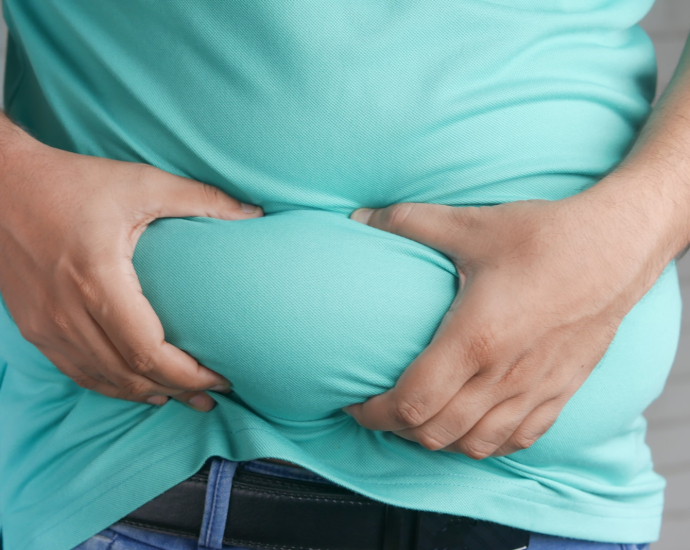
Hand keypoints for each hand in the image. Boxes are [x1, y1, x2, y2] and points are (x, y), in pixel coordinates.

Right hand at [0, 131, 262, 411]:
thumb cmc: (72, 181)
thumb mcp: (142, 182)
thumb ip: (202, 199)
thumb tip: (254, 214)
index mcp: (97, 278)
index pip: (149, 351)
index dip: (189, 374)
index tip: (221, 378)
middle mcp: (66, 311)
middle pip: (129, 374)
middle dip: (177, 390)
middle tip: (212, 396)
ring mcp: (45, 324)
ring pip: (102, 380)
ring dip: (145, 393)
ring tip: (182, 398)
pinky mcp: (33, 326)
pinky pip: (76, 371)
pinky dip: (111, 386)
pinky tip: (136, 388)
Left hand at [345, 182, 667, 457]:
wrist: (617, 247)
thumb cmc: (544, 237)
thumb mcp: (470, 224)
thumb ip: (407, 222)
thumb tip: (358, 218)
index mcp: (475, 339)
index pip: (412, 402)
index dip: (374, 412)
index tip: (356, 403)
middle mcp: (504, 376)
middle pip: (436, 433)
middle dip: (397, 429)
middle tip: (380, 408)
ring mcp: (536, 390)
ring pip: (475, 445)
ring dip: (438, 440)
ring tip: (420, 419)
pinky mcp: (561, 391)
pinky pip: (519, 440)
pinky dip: (486, 442)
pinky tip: (472, 425)